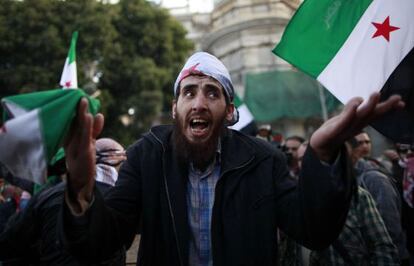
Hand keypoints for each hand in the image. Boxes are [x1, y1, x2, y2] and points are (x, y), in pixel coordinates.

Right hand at [64, 98, 103, 212]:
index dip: (75, 108)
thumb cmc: (83, 160)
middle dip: (78, 108)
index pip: (73, 120)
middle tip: (80, 94)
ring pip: (79, 128)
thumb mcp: (89, 143)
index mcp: (71, 137)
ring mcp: (77, 146)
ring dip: (81, 114)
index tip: (77, 95)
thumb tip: (99, 115)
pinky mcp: (84, 152)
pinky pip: (85, 137)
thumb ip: (94, 130)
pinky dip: (88, 127)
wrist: (81, 181)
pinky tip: (89, 117)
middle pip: (75, 121)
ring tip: (83, 101)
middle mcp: (72, 140)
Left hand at [310, 92, 403, 161]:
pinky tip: (355, 104)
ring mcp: (345, 127)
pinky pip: (343, 121)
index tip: (402, 102)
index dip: (389, 108)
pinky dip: (349, 112)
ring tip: (376, 93)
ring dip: (369, 105)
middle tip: (397, 98)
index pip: (376, 113)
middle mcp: (356, 125)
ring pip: (359, 116)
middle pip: (371, 114)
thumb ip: (357, 108)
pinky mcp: (333, 130)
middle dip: (384, 106)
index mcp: (360, 122)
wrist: (320, 145)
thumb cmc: (335, 129)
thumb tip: (369, 99)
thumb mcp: (348, 118)